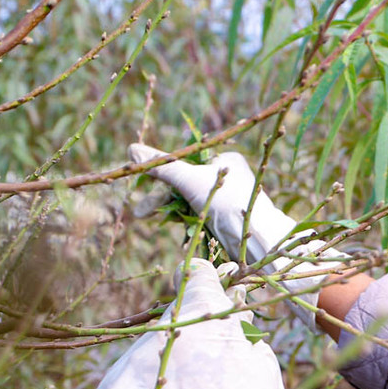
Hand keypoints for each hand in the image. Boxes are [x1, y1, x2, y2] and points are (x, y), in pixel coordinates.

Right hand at [128, 144, 349, 324]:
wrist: (255, 239)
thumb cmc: (226, 203)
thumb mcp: (189, 180)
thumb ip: (161, 166)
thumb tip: (132, 149)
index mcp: (225, 160)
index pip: (185, 165)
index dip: (162, 180)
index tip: (143, 195)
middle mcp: (229, 177)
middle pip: (186, 185)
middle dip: (163, 200)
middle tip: (140, 214)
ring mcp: (229, 198)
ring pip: (192, 202)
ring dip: (173, 212)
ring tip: (153, 222)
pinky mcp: (230, 218)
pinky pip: (203, 216)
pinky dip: (188, 222)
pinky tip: (179, 230)